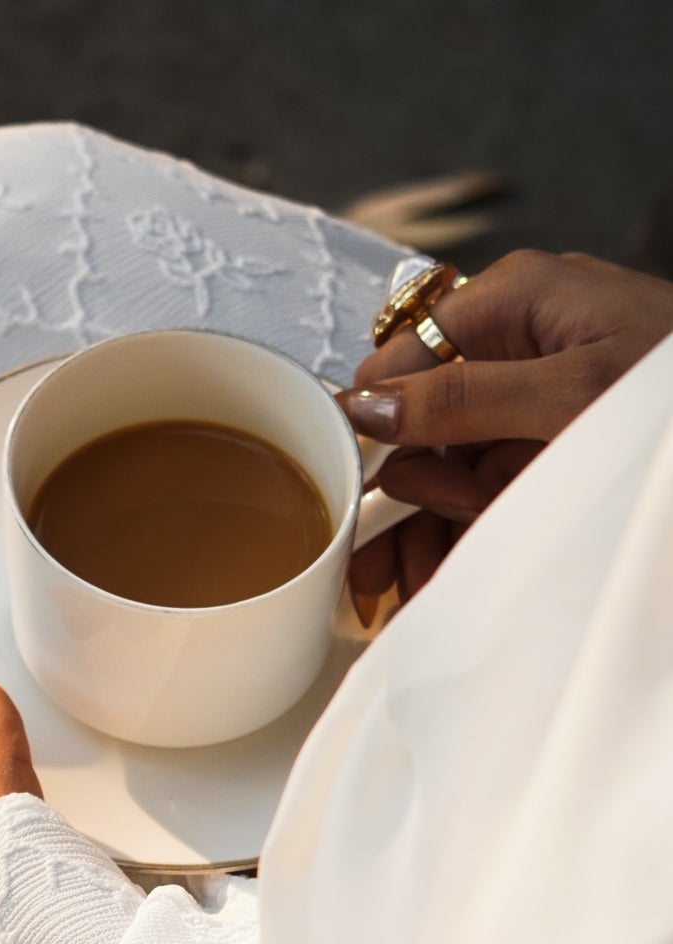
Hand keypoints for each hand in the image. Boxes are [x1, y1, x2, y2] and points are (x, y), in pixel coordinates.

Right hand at [337, 250, 672, 610]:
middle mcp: (510, 345)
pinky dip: (459, 536)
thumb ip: (461, 399)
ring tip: (418, 589)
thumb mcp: (568, 395)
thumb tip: (361, 404)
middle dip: (400, 505)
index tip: (354, 505)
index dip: (371, 433)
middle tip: (386, 574)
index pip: (399, 359)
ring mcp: (528, 400)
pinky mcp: (544, 447)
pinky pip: (479, 493)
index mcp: (511, 301)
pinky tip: (441, 580)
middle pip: (414, 426)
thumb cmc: (671, 394)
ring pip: (440, 470)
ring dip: (425, 532)